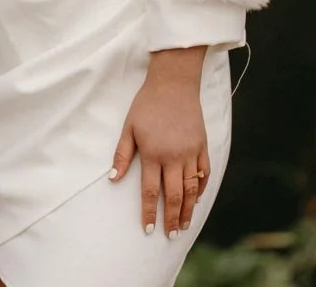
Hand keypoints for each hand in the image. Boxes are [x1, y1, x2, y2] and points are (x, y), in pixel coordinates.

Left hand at [109, 47, 209, 237]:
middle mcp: (174, 157)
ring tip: (185, 225)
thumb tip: (113, 179)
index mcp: (153, 153)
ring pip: (192, 189)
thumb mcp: (129, 127)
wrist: (173, 84)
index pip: (151, 191)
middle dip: (172, 218)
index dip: (149, 212)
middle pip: (174, 196)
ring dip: (188, 210)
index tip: (148, 229)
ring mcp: (191, 153)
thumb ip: (122, 154)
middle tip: (171, 235)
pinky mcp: (202, 146)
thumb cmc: (147, 104)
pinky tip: (197, 199)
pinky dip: (201, 189)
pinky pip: (204, 174)